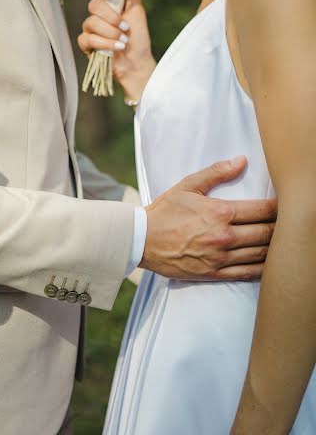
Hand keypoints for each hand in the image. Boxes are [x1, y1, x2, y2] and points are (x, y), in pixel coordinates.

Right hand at [78, 0, 156, 100]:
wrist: (137, 63)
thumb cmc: (138, 39)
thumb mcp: (138, 14)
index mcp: (110, 2)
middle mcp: (98, 13)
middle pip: (93, 4)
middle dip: (111, 17)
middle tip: (125, 27)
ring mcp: (90, 28)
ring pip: (91, 22)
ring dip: (110, 32)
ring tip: (123, 41)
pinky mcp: (86, 44)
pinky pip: (88, 38)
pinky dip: (105, 43)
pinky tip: (116, 48)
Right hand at [142, 156, 276, 280]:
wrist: (142, 240)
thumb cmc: (165, 211)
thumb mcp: (188, 185)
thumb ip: (216, 173)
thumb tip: (242, 161)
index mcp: (220, 212)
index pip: (262, 210)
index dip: (280, 207)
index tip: (288, 203)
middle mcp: (224, 236)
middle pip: (267, 233)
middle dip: (283, 227)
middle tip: (293, 222)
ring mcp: (220, 258)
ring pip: (261, 254)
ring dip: (277, 247)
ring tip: (286, 241)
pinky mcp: (215, 273)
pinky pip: (248, 272)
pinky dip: (264, 268)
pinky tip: (271, 262)